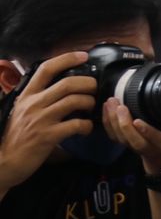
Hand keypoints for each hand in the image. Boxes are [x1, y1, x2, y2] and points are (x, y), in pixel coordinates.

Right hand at [0, 52, 96, 191]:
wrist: (4, 162)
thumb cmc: (16, 136)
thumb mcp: (21, 111)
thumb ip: (38, 98)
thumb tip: (62, 87)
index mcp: (26, 96)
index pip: (46, 69)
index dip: (67, 58)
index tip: (83, 56)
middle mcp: (33, 104)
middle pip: (67, 83)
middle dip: (88, 83)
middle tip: (94, 88)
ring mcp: (40, 120)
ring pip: (74, 100)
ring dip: (89, 102)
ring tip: (91, 107)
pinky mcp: (47, 136)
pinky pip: (76, 124)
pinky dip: (87, 125)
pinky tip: (86, 128)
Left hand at [102, 98, 160, 174]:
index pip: (155, 139)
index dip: (146, 131)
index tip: (138, 121)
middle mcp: (148, 148)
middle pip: (133, 140)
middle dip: (124, 124)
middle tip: (120, 106)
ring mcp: (134, 148)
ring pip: (121, 138)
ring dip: (113, 121)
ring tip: (111, 103)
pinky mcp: (125, 144)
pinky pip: (113, 136)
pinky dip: (107, 123)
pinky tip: (106, 108)